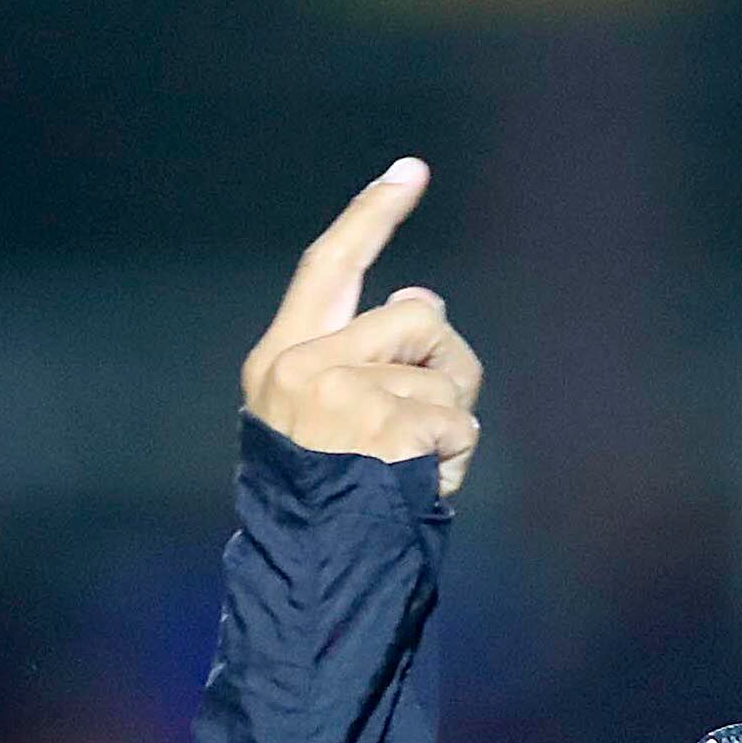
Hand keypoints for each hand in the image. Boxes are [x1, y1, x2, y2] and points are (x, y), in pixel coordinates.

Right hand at [241, 156, 485, 503]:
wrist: (313, 572)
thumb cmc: (330, 502)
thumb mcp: (330, 420)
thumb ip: (366, 356)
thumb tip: (420, 296)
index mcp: (282, 357)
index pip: (331, 263)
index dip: (372, 214)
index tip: (412, 170)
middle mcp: (304, 365)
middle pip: (418, 316)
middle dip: (445, 364)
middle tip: (427, 423)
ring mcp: (342, 393)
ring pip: (446, 373)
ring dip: (453, 424)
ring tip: (415, 466)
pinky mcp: (382, 426)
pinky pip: (458, 424)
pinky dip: (456, 460)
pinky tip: (422, 487)